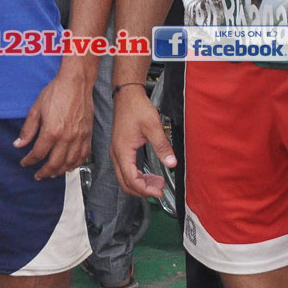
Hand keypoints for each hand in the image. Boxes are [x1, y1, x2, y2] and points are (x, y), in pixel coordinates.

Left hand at [14, 68, 92, 178]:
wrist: (76, 83)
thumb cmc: (56, 92)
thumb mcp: (36, 109)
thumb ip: (28, 129)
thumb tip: (18, 144)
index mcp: (51, 131)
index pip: (38, 154)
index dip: (29, 161)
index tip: (24, 162)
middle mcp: (66, 138)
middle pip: (54, 164)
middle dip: (44, 172)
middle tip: (38, 175)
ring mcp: (79, 137)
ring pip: (69, 163)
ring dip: (59, 171)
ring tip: (52, 173)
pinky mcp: (87, 135)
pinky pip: (83, 156)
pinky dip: (76, 164)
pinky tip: (69, 166)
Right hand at [109, 84, 175, 199]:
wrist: (127, 95)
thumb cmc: (136, 107)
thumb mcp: (153, 126)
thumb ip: (162, 146)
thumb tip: (171, 162)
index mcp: (122, 150)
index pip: (130, 179)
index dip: (144, 189)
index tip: (158, 192)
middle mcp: (116, 154)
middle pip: (125, 183)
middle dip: (142, 190)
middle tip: (159, 190)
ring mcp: (117, 152)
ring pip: (125, 178)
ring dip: (140, 184)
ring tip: (157, 183)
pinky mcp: (120, 149)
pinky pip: (125, 170)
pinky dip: (137, 177)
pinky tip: (149, 175)